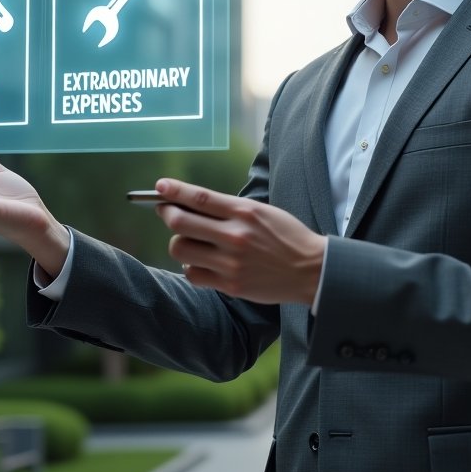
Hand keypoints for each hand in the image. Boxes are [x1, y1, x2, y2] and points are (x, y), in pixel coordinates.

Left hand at [153, 179, 324, 305]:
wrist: (311, 270)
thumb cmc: (286, 237)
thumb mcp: (262, 212)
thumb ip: (229, 209)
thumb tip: (191, 204)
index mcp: (244, 212)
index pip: (199, 198)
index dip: (174, 191)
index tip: (159, 186)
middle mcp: (235, 235)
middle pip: (180, 222)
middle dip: (167, 214)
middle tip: (166, 211)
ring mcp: (231, 262)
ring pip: (181, 249)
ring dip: (179, 243)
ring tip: (190, 241)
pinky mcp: (230, 285)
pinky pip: (193, 274)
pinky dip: (192, 267)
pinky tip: (202, 263)